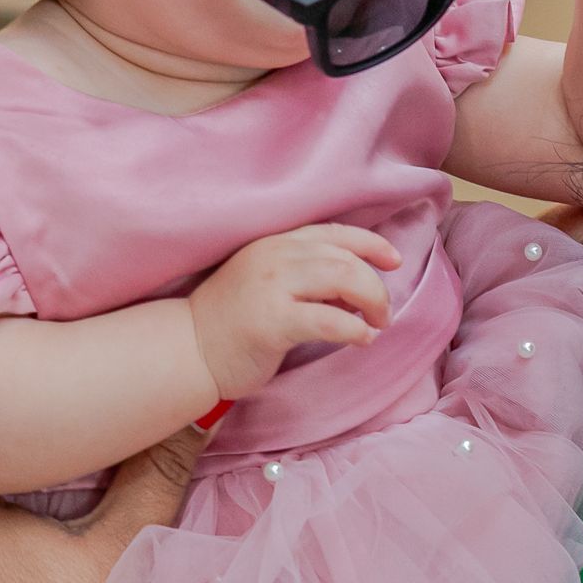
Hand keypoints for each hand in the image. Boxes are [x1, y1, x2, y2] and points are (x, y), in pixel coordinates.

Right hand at [188, 224, 401, 399]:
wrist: (188, 349)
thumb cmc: (232, 322)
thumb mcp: (270, 284)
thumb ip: (307, 277)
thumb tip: (355, 290)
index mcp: (276, 242)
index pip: (335, 233)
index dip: (372, 243)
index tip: (394, 260)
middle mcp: (276, 256)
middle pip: (346, 257)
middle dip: (375, 283)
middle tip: (385, 311)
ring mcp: (272, 286)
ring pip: (343, 279)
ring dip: (372, 301)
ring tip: (378, 324)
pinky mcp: (271, 320)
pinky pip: (328, 319)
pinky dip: (354, 329)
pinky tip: (363, 339)